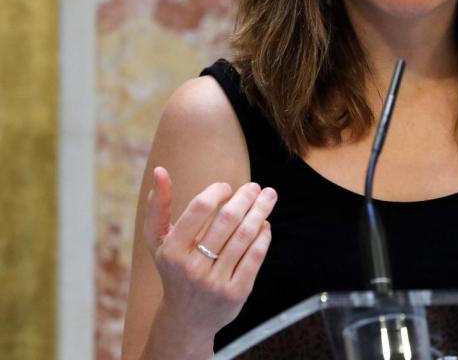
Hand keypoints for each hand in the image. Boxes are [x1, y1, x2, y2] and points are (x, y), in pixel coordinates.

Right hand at [143, 166, 275, 354]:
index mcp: (172, 251)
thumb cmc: (174, 270)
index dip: (217, 192)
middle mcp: (192, 267)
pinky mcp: (236, 292)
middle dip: (246, 198)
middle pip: (227, 220)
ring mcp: (215, 282)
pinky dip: (264, 236)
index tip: (227, 187)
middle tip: (256, 187)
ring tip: (268, 197)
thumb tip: (160, 171)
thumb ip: (158, 207)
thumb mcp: (159, 243)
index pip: (199, 209)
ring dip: (260, 211)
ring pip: (245, 236)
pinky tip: (265, 224)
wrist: (186, 319)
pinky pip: (255, 256)